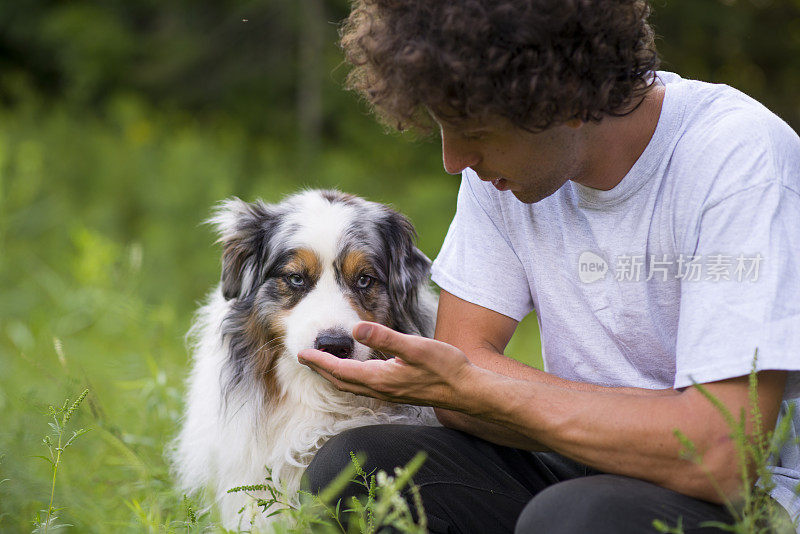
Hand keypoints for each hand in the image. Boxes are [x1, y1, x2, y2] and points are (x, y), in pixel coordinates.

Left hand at [298, 322, 474, 409]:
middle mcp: (380, 389)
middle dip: (321, 370)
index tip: (301, 353)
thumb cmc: (444, 367)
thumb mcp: (415, 347)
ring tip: (322, 365)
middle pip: (341, 381)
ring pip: (352, 386)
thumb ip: (384, 338)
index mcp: (380, 378)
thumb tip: (356, 329)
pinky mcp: (397, 393)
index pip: (340, 370)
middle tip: (304, 357)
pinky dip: (350, 379)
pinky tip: (354, 373)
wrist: (466, 390)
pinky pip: (364, 387)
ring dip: (334, 376)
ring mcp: (389, 393)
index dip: (319, 362)